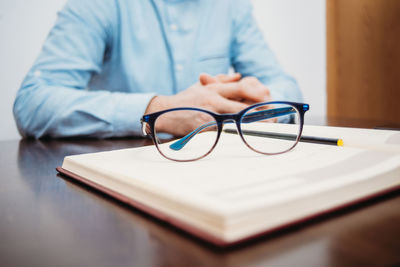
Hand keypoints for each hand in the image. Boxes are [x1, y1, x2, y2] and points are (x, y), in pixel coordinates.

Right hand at [144, 73, 273, 135]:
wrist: (163, 112)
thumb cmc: (184, 99)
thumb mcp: (201, 85)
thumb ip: (221, 79)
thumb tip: (240, 76)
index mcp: (214, 89)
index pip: (242, 89)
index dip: (258, 94)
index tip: (270, 98)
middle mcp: (213, 101)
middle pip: (243, 106)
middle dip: (260, 113)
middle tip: (275, 118)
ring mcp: (208, 116)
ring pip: (236, 121)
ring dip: (252, 125)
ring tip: (266, 129)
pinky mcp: (203, 130)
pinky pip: (224, 133)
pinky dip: (237, 135)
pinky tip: (247, 138)